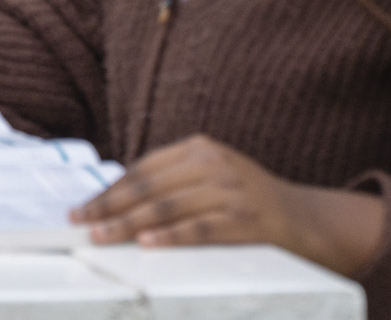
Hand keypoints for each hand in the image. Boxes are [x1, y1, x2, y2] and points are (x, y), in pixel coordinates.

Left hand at [72, 135, 388, 277]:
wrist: (309, 221)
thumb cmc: (247, 200)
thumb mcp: (211, 176)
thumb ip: (171, 181)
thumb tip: (113, 199)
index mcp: (199, 148)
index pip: (142, 170)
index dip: (108, 190)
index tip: (82, 208)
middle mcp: (214, 164)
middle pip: (149, 188)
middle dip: (109, 207)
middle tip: (81, 224)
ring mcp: (232, 191)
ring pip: (167, 208)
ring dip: (129, 224)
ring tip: (102, 236)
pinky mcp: (247, 221)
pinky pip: (200, 229)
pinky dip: (170, 236)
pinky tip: (146, 243)